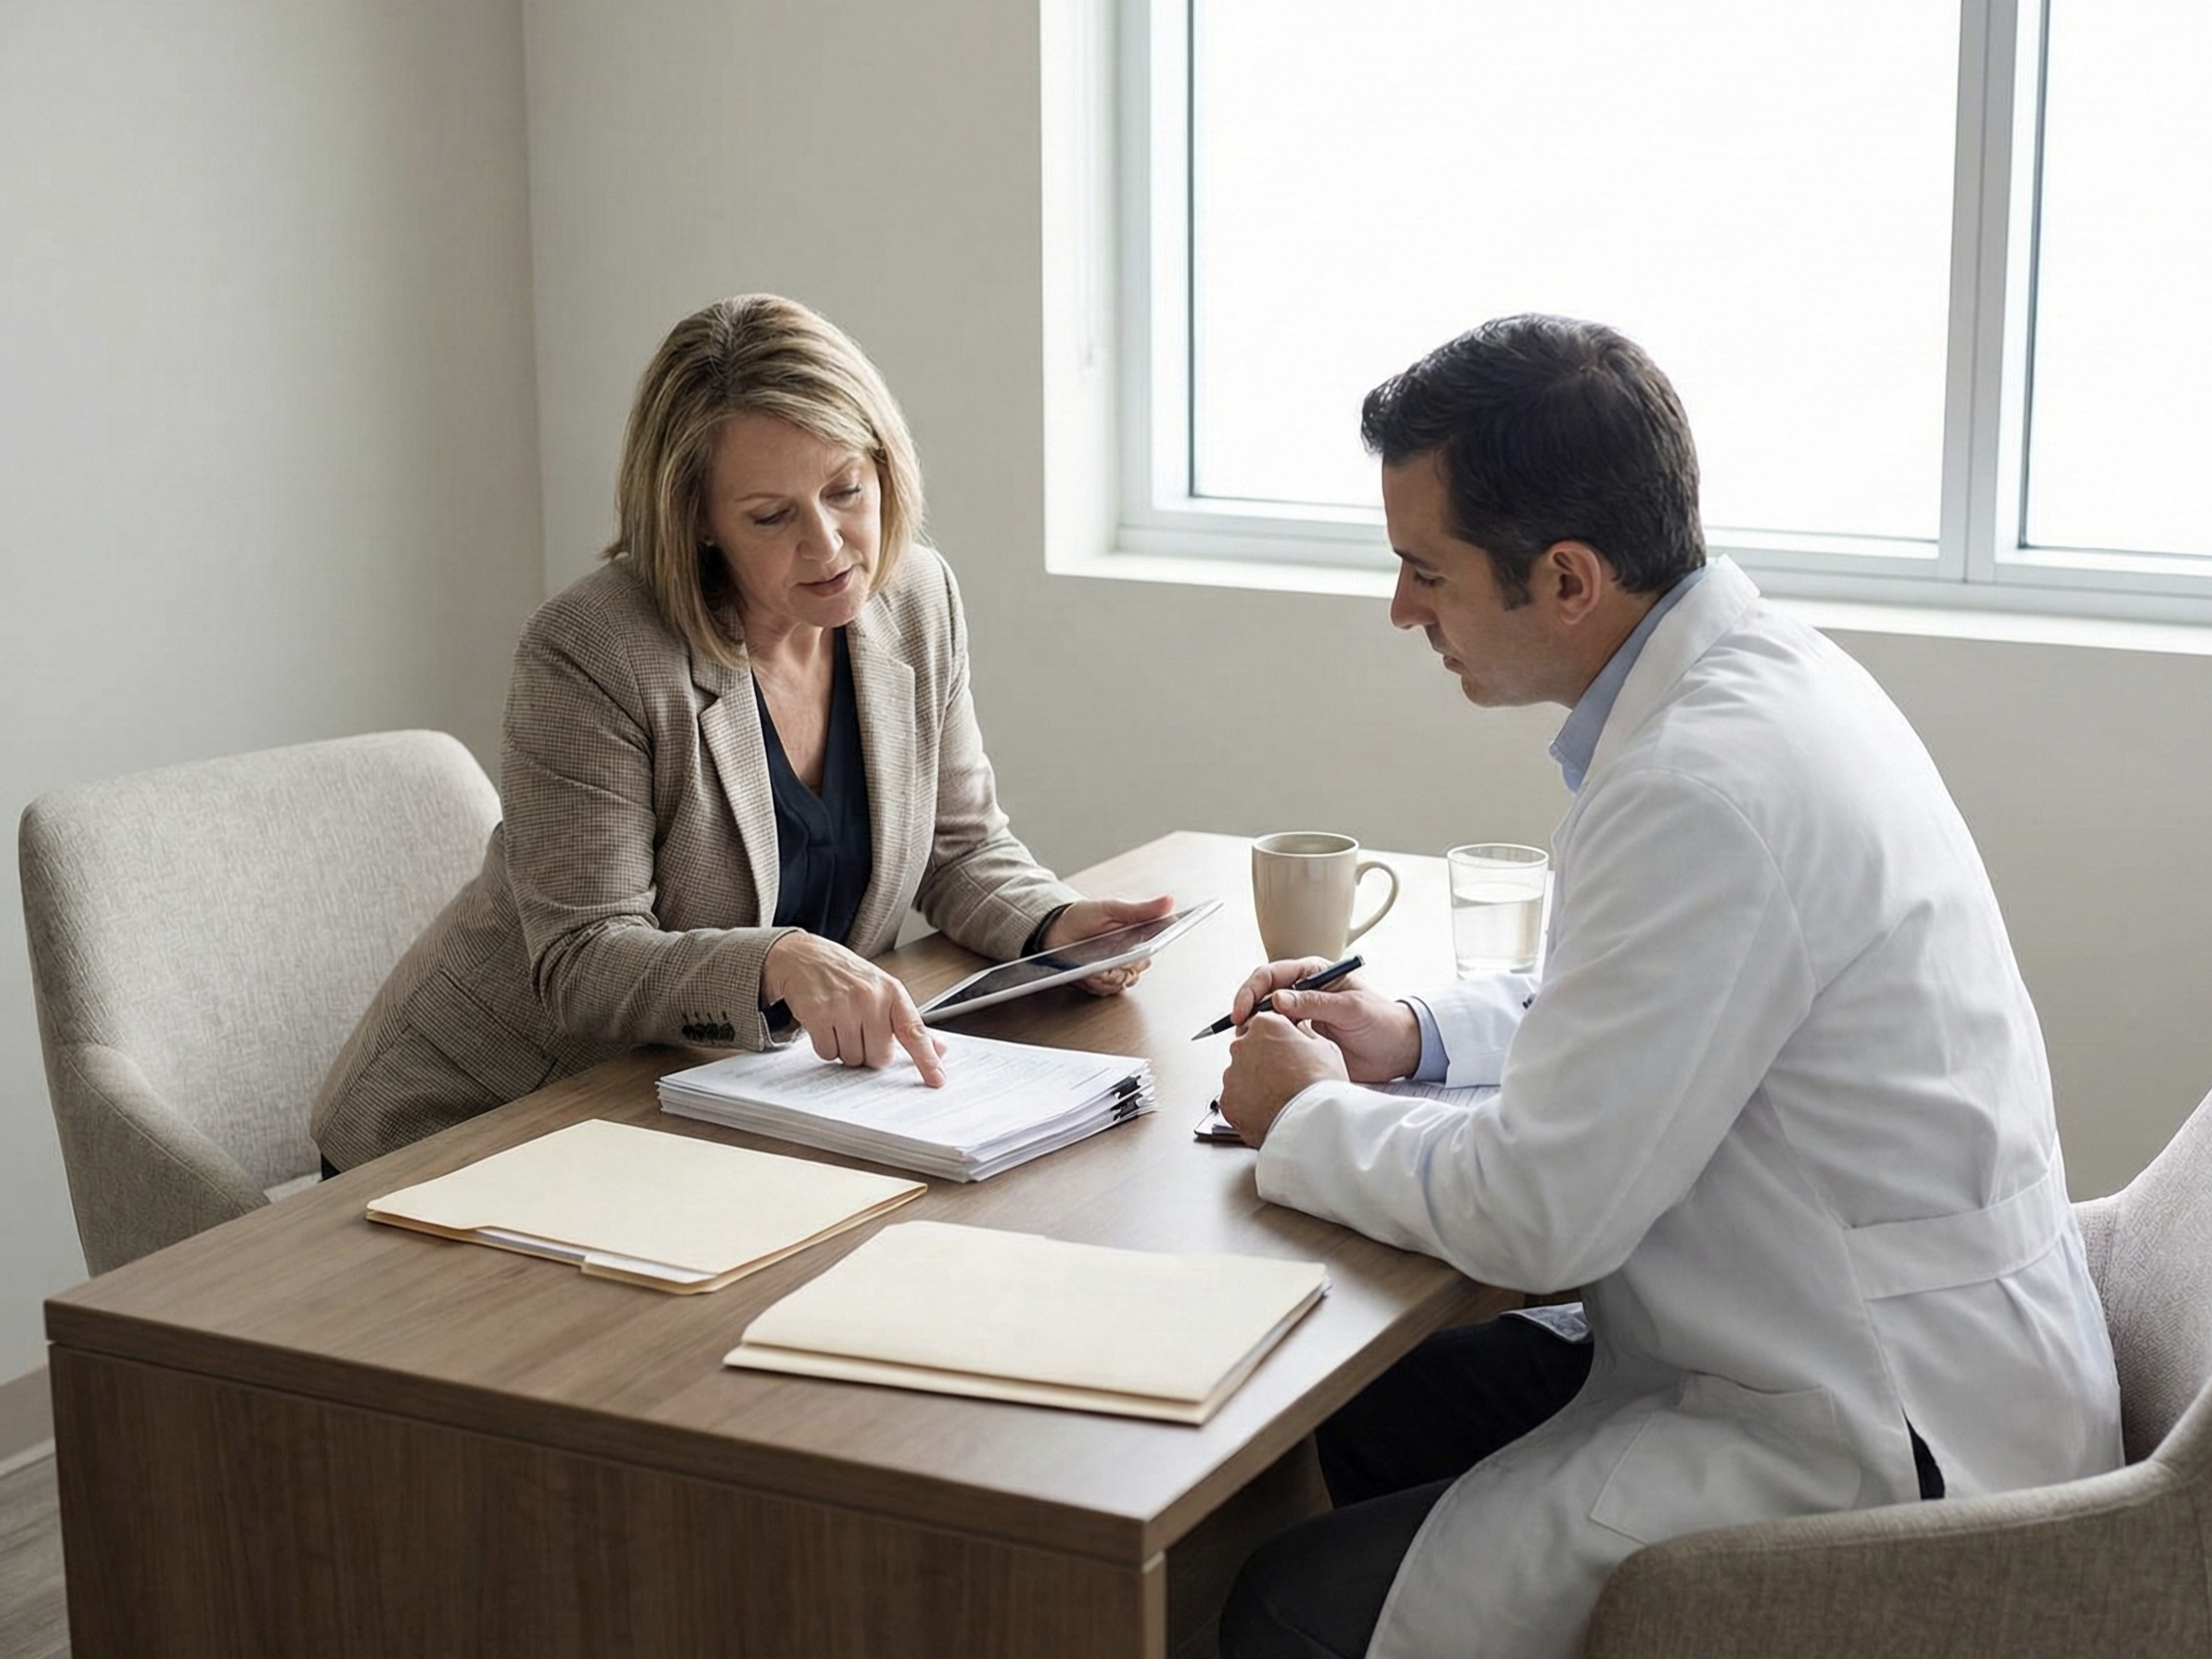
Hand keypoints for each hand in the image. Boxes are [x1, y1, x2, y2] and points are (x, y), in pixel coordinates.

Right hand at [760, 932, 946, 1085]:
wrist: (806, 957)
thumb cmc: (848, 977)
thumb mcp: (883, 991)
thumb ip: (908, 1022)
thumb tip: (939, 1048)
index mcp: (893, 992)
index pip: (914, 1032)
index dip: (927, 1060)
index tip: (937, 1079)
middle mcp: (871, 997)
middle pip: (880, 1057)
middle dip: (869, 1052)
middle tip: (860, 1030)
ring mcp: (844, 1005)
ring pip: (852, 1059)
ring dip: (846, 1050)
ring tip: (840, 1023)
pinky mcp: (818, 1014)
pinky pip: (828, 1054)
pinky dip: (826, 1047)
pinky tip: (825, 1025)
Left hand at [1044, 893, 1175, 995]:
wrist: (1054, 929)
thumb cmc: (1084, 916)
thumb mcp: (1113, 908)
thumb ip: (1142, 909)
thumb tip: (1169, 901)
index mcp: (1137, 938)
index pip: (1153, 949)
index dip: (1146, 952)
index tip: (1138, 951)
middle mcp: (1129, 957)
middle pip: (1137, 969)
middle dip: (1124, 965)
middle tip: (1113, 957)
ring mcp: (1115, 971)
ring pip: (1122, 982)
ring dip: (1109, 975)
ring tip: (1096, 967)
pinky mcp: (1099, 983)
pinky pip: (1105, 990)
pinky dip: (1097, 983)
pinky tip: (1089, 974)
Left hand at [1217, 1013, 1349, 1145]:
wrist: (1312, 1124)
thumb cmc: (1321, 1087)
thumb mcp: (1324, 1047)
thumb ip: (1302, 1035)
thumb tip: (1297, 1034)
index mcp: (1265, 1025)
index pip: (1262, 1023)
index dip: (1275, 1039)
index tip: (1283, 1051)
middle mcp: (1242, 1045)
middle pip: (1248, 1048)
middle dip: (1262, 1060)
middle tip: (1284, 1077)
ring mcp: (1231, 1074)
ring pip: (1240, 1075)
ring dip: (1254, 1083)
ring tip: (1278, 1097)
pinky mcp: (1227, 1101)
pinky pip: (1235, 1100)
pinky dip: (1248, 1105)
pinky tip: (1268, 1110)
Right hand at [1227, 958, 1420, 1082]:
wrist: (1398, 1052)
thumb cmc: (1383, 1022)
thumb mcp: (1351, 1008)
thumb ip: (1316, 1003)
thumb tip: (1279, 1000)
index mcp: (1315, 974)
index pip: (1273, 974)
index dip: (1253, 990)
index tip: (1244, 1009)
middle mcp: (1304, 992)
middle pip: (1261, 994)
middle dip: (1246, 1009)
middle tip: (1240, 1029)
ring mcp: (1301, 1016)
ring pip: (1264, 1018)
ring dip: (1252, 1028)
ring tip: (1248, 1042)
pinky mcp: (1302, 1039)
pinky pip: (1275, 1038)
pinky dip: (1264, 1043)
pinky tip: (1260, 1052)